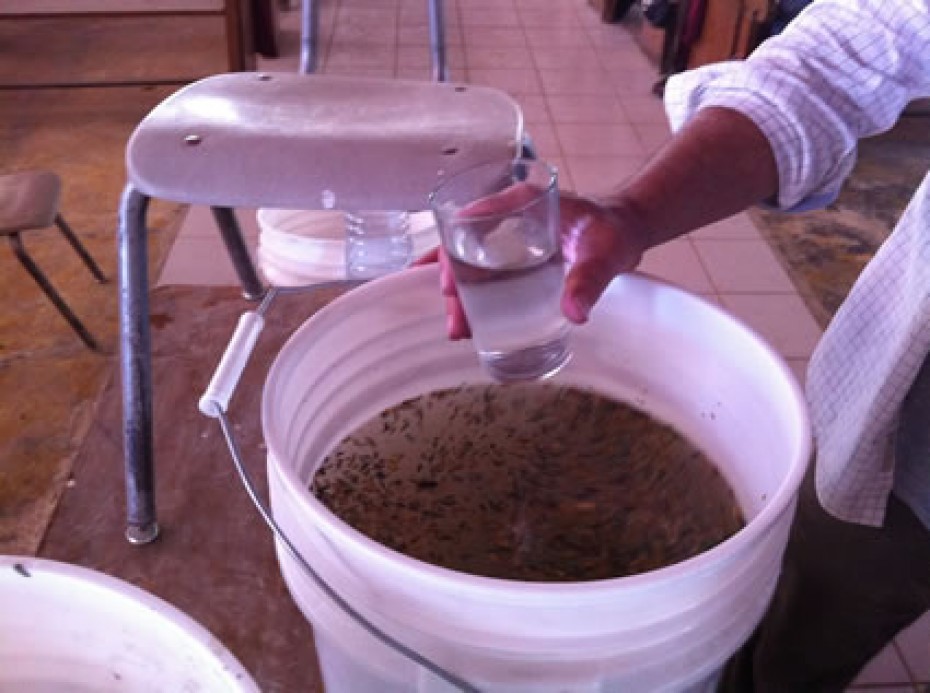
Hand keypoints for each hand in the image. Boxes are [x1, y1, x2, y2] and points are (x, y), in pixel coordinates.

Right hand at [417, 188, 650, 339]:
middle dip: (452, 284)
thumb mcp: (605, 253)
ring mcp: (510, 234)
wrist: (627, 230)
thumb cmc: (615, 230)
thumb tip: (574, 312)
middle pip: (464, 245)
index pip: (475, 217)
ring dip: (459, 294)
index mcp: (523, 199)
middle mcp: (509, 214)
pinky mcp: (516, 253)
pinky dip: (470, 290)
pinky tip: (459, 312)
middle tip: (457, 321)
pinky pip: (484, 269)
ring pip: (469, 261)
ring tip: (460, 329)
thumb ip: (590, 279)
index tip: (450, 282)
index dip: (454, 249)